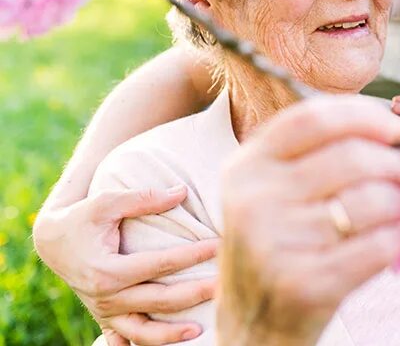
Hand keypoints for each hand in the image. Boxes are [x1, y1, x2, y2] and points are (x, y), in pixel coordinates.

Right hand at [33, 187, 218, 344]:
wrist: (52, 240)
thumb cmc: (82, 217)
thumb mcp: (107, 201)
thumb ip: (144, 197)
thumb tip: (181, 192)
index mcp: (108, 270)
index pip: (161, 264)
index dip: (192, 255)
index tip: (219, 246)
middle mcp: (106, 296)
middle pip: (159, 300)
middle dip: (194, 294)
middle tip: (224, 286)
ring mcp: (105, 310)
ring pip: (142, 331)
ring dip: (171, 334)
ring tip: (199, 330)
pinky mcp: (104, 317)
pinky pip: (124, 339)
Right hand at [218, 96, 399, 345]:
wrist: (255, 323)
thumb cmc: (282, 244)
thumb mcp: (281, 189)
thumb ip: (327, 153)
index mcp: (248, 164)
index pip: (314, 117)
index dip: (367, 117)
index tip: (399, 129)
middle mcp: (254, 199)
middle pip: (351, 157)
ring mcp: (275, 243)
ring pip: (371, 200)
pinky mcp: (303, 284)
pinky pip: (378, 245)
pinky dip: (396, 238)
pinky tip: (389, 238)